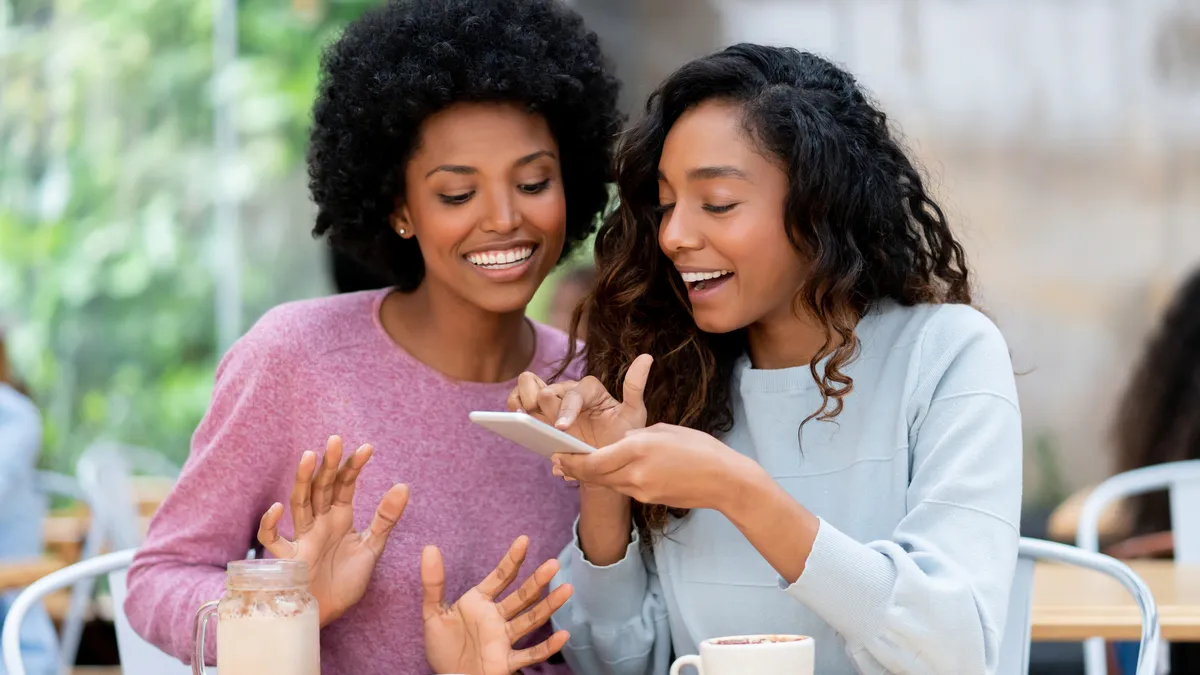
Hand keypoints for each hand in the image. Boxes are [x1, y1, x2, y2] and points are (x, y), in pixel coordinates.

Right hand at [257, 435, 409, 626]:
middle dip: (329, 465)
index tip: (367, 448)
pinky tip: (277, 508)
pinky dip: (270, 525)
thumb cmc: (346, 581)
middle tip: (336, 440)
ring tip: (309, 456)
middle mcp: (320, 523)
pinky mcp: (290, 559)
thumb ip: (386, 518)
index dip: (354, 467)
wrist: (329, 614)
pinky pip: (273, 540)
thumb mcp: (372, 548)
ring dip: (303, 480)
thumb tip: (403, 485)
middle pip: (322, 488)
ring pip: (300, 504)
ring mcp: (303, 538)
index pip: (345, 486)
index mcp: (339, 517)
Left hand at [422, 536, 572, 674]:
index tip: (524, 540)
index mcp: (480, 602)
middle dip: (537, 580)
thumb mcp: (433, 613)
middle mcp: (497, 618)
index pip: (501, 577)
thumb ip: (433, 583)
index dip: (512, 559)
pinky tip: (562, 636)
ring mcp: (503, 639)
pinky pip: (529, 654)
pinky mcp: (505, 662)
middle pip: (522, 596)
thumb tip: (429, 548)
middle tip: (554, 564)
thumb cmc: (443, 647)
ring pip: (530, 619)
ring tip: (567, 590)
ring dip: (548, 606)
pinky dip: (546, 647)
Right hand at [507, 354, 653, 450]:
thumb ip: (635, 386)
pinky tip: (518, 427)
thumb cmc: (622, 434)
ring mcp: (551, 403)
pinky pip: (519, 405)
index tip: (563, 428)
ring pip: (526, 388)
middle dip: (538, 401)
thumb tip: (646, 357)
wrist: (609, 457)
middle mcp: (567, 391)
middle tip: (537, 420)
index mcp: (588, 389)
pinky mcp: (538, 415)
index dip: (566, 410)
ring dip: (521, 402)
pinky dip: (515, 413)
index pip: (573, 393)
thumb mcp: (634, 413)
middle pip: (543, 385)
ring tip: (521, 420)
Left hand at [554, 423, 755, 511]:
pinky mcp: (649, 499)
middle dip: (573, 469)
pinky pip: (624, 488)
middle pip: (594, 476)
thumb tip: (618, 442)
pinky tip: (610, 471)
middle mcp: (635, 472)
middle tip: (559, 461)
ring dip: (592, 475)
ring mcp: (642, 490)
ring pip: (607, 483)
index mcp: (638, 448)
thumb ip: (635, 437)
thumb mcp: (663, 430)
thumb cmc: (698, 447)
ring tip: (578, 465)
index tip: (557, 453)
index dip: (571, 460)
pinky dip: (613, 479)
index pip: (593, 460)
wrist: (724, 480)